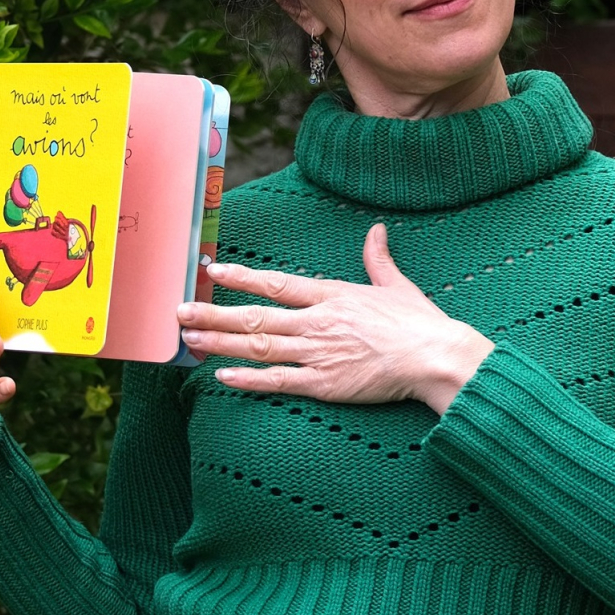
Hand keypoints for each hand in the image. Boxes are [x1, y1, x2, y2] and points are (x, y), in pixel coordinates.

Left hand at [177, 223, 492, 413]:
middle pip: (254, 317)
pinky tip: (222, 376)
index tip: (214, 271)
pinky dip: (248, 378)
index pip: (276, 284)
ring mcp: (317, 353)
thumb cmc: (417, 322)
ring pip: (258, 347)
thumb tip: (376, 231)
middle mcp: (317, 321)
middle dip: (214, 314)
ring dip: (220, 343)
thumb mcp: (396, 285)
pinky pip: (277, 381)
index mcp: (331, 295)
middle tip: (180, 313)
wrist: (434, 357)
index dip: (242, 277)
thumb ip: (377, 258)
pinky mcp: (323, 384)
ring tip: (190, 340)